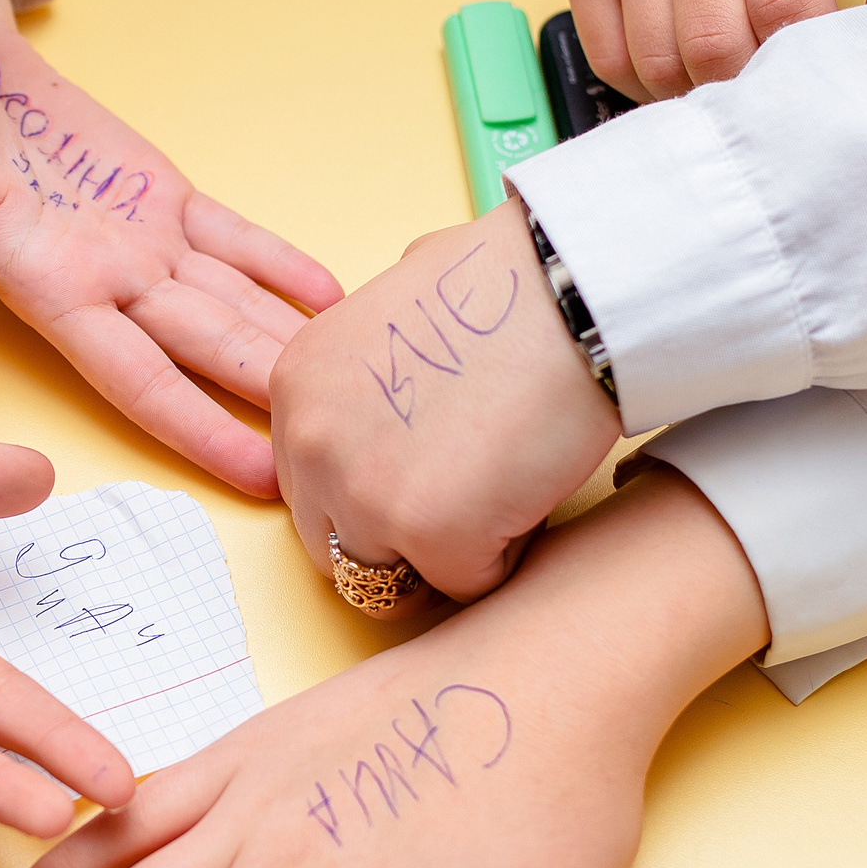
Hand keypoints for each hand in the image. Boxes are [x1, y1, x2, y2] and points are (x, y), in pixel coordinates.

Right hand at [0, 0, 343, 497]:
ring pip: (231, 303)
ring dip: (288, 344)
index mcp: (55, 293)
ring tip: (354, 385)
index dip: (204, 431)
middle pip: (208, 353)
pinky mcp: (159, 192)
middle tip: (341, 448)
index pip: (145, 383)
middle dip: (270, 404)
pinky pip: (235, 238)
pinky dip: (282, 267)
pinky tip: (332, 299)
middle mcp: (108, 280)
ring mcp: (141, 239)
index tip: (261, 479)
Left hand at [269, 203, 617, 610]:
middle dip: (392, 539)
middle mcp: (312, 445)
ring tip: (495, 496)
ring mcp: (365, 497)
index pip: (306, 486)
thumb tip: (388, 378)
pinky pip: (464, 584)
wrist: (570, 294)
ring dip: (440, 556)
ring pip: (386, 581)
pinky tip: (527, 492)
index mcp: (296, 389)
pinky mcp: (432, 536)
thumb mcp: (394, 303)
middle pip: (331, 547)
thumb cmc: (505, 283)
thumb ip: (369, 360)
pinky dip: (503, 555)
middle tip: (459, 501)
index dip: (367, 492)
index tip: (417, 475)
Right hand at [562, 0, 866, 102]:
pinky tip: (686, 53)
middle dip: (753, 85)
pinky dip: (649, 78)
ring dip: (700, 87)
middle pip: (714, 46)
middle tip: (780, 80)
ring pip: (657, 60)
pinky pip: (607, 54)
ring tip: (735, 65)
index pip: (785, 9)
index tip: (827, 76)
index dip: (808, 64)